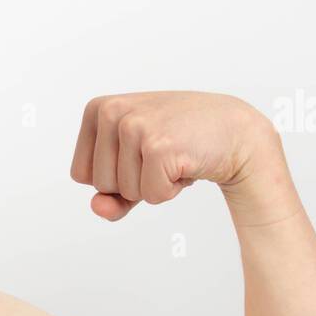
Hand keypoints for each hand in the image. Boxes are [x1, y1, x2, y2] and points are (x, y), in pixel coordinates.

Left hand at [69, 91, 282, 221]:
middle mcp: (112, 111)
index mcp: (97, 109)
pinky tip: (186, 163)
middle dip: (134, 181)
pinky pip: (151, 196)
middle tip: (161, 154)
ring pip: (125, 192)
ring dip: (154, 184)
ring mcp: (135, 127)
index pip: (82, 174)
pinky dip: (171, 190)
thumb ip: (108, 195)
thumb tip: (97, 207)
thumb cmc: (177, 147)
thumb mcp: (133, 168)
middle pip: (101, 185)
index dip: (114, 177)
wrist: (233, 131)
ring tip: (174, 156)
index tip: (140, 153)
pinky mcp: (159, 146)